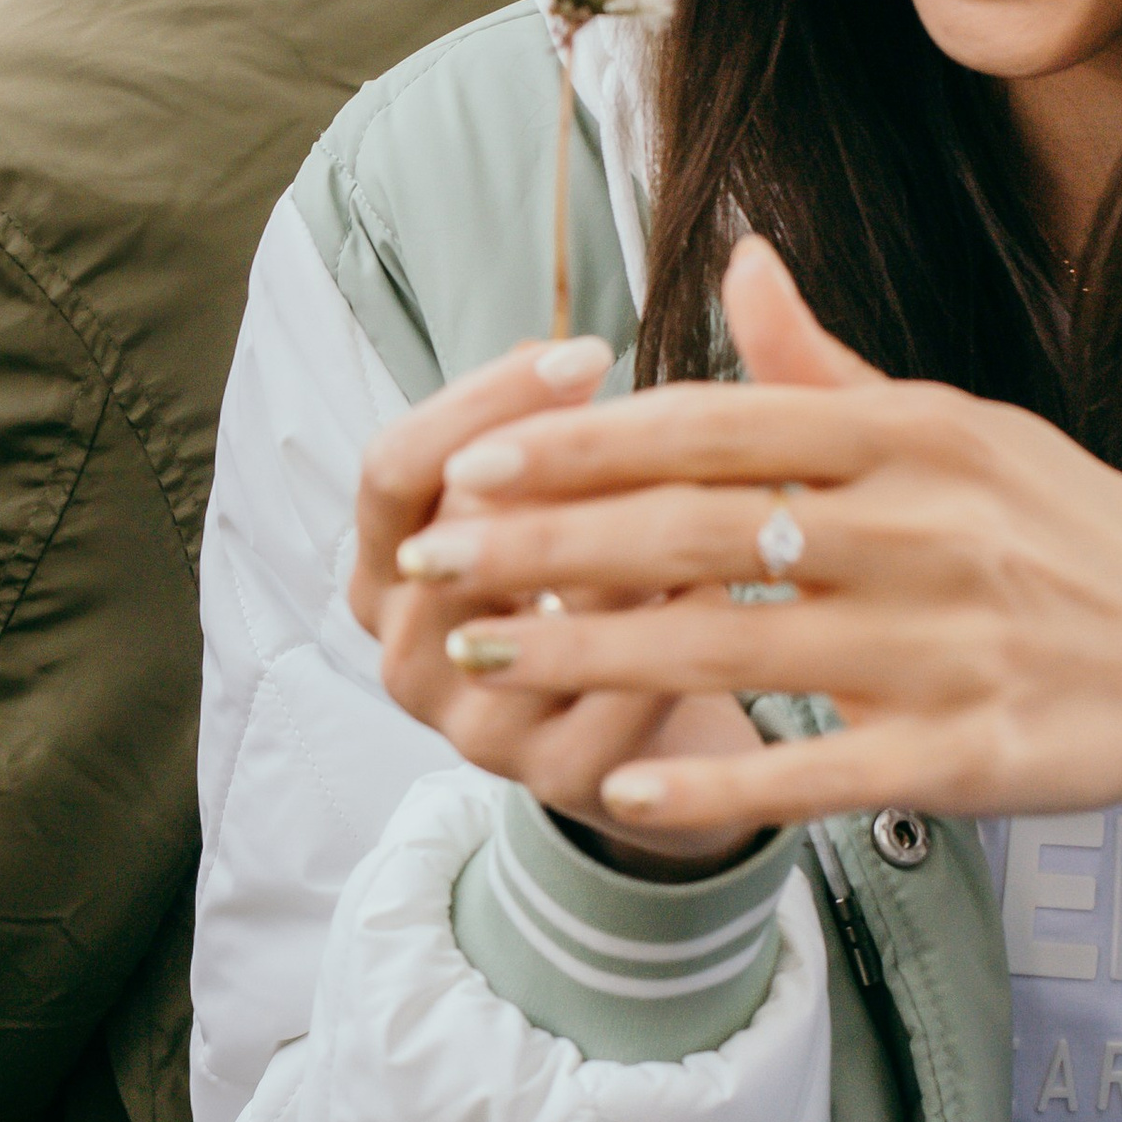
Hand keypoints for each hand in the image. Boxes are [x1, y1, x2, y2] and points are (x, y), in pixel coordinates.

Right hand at [351, 333, 774, 866]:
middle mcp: (405, 655)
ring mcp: (474, 729)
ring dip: (621, 550)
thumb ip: (553, 432)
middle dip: (561, 467)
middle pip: (457, 540)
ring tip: (706, 486)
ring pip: (542, 620)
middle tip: (666, 409)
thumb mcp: (557, 509)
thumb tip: (572, 340)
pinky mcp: (557, 782)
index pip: (393, 468)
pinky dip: (676, 630)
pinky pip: (620, 697)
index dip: (481, 402)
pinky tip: (734, 579)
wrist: (650, 743)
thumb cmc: (594, 598)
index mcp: (386, 573)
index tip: (586, 353)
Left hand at [389, 238, 1121, 856]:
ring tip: (484, 655)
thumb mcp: (968, 428)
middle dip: (548, 547)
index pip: (715, 425)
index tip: (471, 464)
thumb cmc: (1079, 537)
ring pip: (738, 646)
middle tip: (433, 561)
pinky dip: (720, 772)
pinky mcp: (975, 754)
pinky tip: (620, 781)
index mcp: (918, 433)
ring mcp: (952, 644)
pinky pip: (822, 768)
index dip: (582, 447)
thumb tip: (739, 261)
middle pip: (701, 532)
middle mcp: (930, 526)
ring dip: (595, 653)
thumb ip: (833, 366)